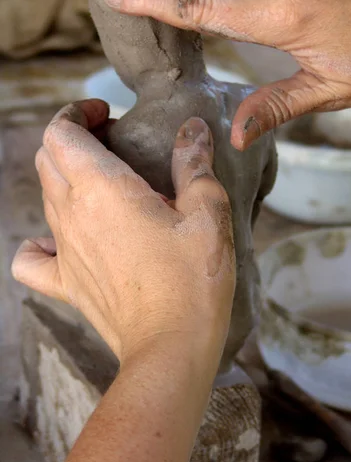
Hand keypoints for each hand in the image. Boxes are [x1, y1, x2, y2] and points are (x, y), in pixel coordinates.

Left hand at [12, 100, 234, 363]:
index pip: (60, 132)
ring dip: (67, 178)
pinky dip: (40, 241)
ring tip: (106, 185)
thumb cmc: (193, 280)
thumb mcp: (207, 213)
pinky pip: (32, 258)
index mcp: (102, 189)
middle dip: (73, 139)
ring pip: (45, 196)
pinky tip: (64, 240)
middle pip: (47, 158)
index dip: (78, 113)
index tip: (109, 115)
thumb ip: (194, 164)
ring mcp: (64, 251)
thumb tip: (193, 129)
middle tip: (114, 143)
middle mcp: (72, 215)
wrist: (172, 348)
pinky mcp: (67, 284)